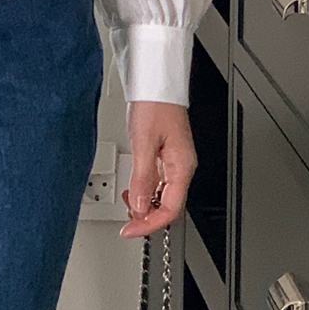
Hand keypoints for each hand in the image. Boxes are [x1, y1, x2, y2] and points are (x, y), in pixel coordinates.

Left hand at [118, 100, 196, 238]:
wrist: (156, 80)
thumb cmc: (154, 104)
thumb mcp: (143, 142)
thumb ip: (143, 178)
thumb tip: (140, 206)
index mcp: (182, 165)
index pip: (171, 209)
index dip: (150, 224)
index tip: (130, 230)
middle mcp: (182, 165)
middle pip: (169, 204)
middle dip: (147, 215)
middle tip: (126, 219)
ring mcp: (175, 159)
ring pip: (163, 193)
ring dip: (145, 203)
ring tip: (128, 201)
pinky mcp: (166, 152)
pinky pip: (159, 180)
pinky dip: (146, 188)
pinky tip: (134, 187)